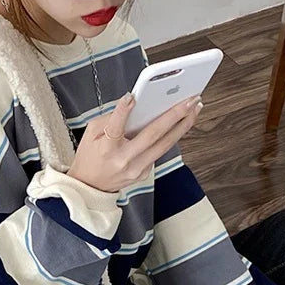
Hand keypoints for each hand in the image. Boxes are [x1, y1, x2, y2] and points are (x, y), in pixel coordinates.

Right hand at [66, 92, 203, 192]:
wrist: (91, 187)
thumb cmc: (91, 158)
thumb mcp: (90, 134)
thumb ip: (109, 119)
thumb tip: (130, 105)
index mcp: (106, 149)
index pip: (115, 128)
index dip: (122, 112)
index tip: (132, 97)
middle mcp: (124, 160)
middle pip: (152, 135)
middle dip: (173, 115)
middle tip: (188, 100)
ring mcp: (137, 169)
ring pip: (165, 145)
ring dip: (183, 125)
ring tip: (194, 109)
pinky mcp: (145, 173)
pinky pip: (160, 151)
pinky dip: (171, 136)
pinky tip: (181, 123)